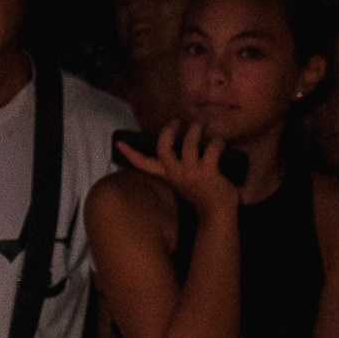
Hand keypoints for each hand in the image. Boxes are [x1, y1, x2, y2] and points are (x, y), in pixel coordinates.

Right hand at [116, 120, 237, 216]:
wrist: (216, 215)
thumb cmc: (203, 198)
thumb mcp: (185, 182)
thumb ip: (180, 170)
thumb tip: (183, 151)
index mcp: (168, 177)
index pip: (144, 164)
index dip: (130, 153)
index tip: (118, 143)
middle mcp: (176, 174)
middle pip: (163, 149)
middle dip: (168, 132)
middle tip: (176, 122)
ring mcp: (191, 174)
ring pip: (189, 144)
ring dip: (195, 130)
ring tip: (202, 124)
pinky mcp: (208, 173)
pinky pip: (211, 149)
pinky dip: (217, 143)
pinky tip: (220, 144)